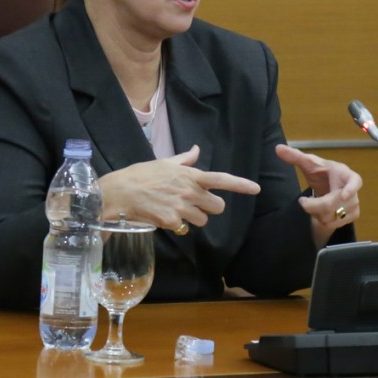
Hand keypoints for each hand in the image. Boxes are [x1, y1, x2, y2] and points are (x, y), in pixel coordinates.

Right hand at [98, 144, 259, 231]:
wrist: (121, 191)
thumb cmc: (141, 174)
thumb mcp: (164, 162)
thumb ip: (185, 159)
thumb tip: (196, 149)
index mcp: (190, 175)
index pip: (221, 179)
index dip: (240, 184)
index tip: (256, 188)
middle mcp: (190, 191)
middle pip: (217, 207)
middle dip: (209, 207)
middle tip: (195, 203)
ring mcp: (182, 207)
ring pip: (202, 221)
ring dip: (193, 218)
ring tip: (175, 209)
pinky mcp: (172, 221)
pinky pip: (183, 228)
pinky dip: (176, 224)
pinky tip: (163, 215)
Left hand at [275, 143, 361, 247]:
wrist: (329, 184)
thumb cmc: (321, 172)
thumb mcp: (308, 163)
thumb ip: (294, 156)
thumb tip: (278, 148)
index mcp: (345, 174)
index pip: (355, 181)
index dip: (351, 189)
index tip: (344, 195)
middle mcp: (353, 190)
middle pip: (333, 204)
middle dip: (314, 205)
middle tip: (302, 201)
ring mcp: (354, 204)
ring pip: (332, 216)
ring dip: (317, 213)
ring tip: (314, 203)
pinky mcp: (352, 215)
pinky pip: (334, 223)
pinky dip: (323, 220)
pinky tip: (320, 212)